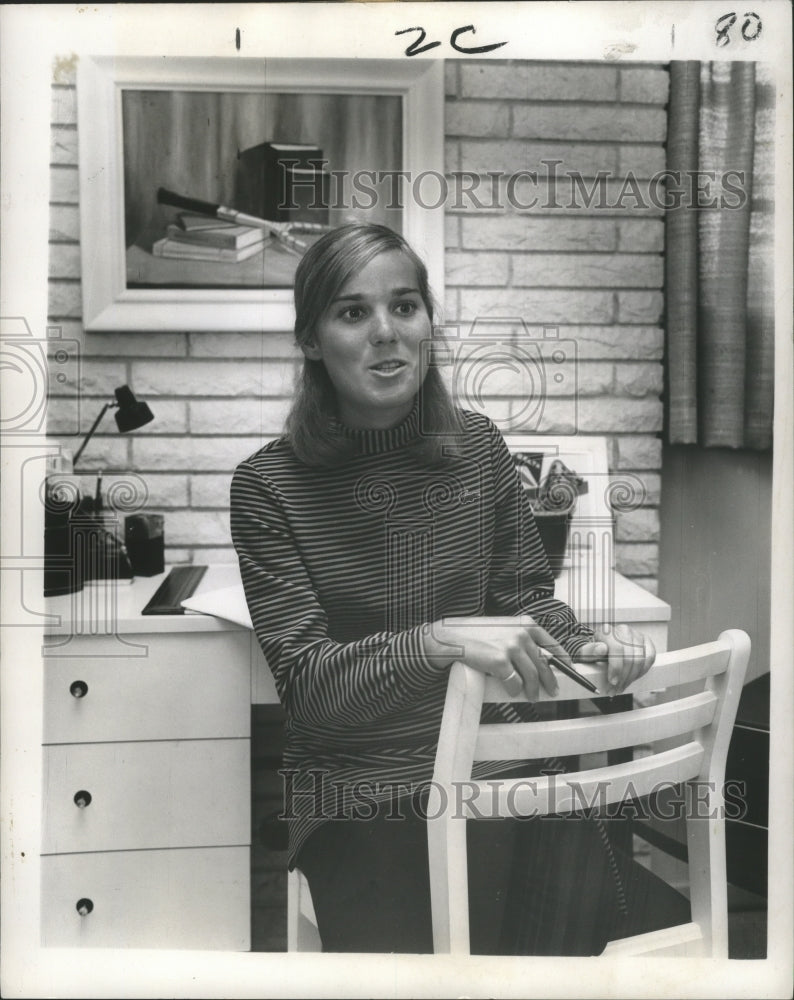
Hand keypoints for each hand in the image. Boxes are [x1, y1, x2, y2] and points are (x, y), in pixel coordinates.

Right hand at [422, 616, 574, 700]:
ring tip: (533, 697)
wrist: (452, 637)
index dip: (564, 660)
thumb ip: (521, 639)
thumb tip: (540, 660)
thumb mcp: (504, 629)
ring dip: (534, 691)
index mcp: (525, 624)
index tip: (570, 671)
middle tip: (553, 691)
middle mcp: (521, 634)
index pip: (552, 644)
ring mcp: (511, 647)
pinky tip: (513, 692)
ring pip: (532, 676)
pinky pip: (514, 683)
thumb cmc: (477, 634)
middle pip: (544, 663)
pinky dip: (515, 690)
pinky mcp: (500, 662)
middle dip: (550, 681)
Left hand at [576, 624, 655, 694]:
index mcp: (607, 631)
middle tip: (615, 689)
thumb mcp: (584, 653)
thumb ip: (589, 651)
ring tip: (621, 687)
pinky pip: (650, 658)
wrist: (603, 647)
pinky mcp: (646, 641)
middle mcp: (623, 630)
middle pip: (629, 658)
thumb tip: (601, 649)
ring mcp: (636, 635)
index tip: (612, 681)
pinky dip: (642, 671)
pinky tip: (632, 678)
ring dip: (631, 678)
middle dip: (623, 678)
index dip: (616, 667)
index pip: (617, 649)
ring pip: (640, 660)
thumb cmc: (593, 652)